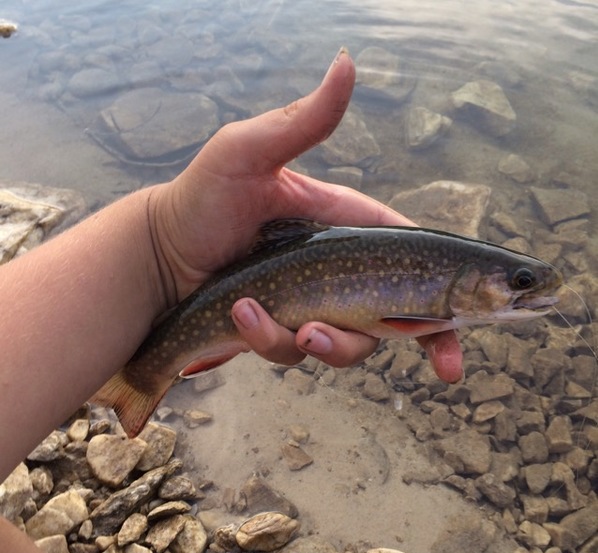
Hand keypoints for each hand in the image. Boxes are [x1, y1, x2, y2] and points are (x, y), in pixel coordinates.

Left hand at [150, 49, 462, 382]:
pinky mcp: (283, 331)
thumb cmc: (200, 199)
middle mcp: (336, 270)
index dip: (441, 295)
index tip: (455, 332)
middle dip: (398, 341)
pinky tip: (242, 316)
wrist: (158, 258)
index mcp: (344, 227)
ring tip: (290, 326)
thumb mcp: (246, 153)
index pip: (409, 257)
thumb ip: (300, 122)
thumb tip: (346, 65)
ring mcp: (311, 304)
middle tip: (367, 345)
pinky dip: (273, 340)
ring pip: (346, 344)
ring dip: (323, 343)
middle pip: (392, 315)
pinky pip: (295, 352)